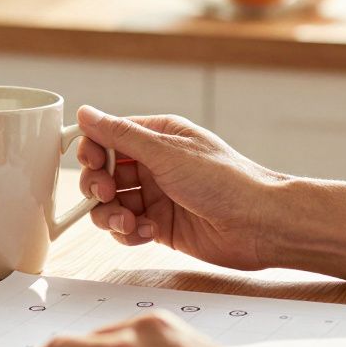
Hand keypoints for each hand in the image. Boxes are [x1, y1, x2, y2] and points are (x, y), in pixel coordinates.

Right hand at [75, 105, 283, 269]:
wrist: (260, 224)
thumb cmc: (225, 180)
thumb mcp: (167, 152)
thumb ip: (121, 135)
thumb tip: (86, 113)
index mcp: (158, 137)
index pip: (108, 137)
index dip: (93, 150)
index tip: (93, 163)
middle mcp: (155, 165)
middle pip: (104, 173)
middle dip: (98, 186)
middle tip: (105, 194)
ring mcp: (157, 196)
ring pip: (111, 205)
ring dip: (111, 215)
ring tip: (128, 221)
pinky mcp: (160, 226)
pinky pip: (127, 229)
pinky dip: (130, 233)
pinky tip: (148, 233)